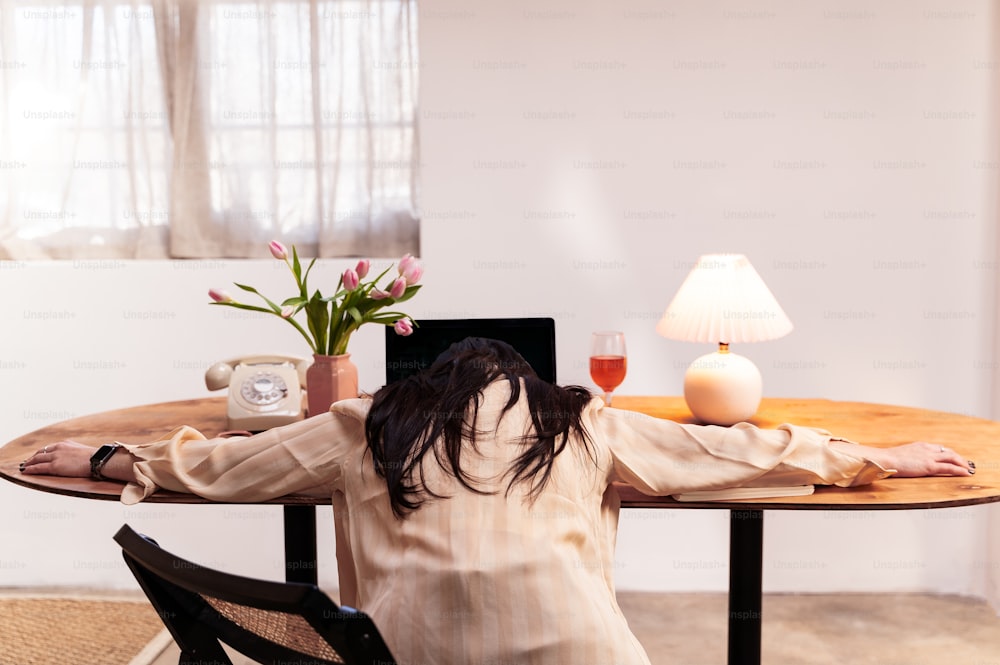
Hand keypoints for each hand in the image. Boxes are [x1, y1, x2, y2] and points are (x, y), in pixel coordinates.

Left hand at [19, 440, 94, 477]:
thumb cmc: (95, 457)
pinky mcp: (54, 466)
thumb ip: (74, 452)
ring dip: (28, 463)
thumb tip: (76, 457)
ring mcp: (55, 457)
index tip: (37, 456)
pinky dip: (30, 469)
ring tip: (24, 467)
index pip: (49, 447)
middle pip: (40, 452)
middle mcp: (58, 448)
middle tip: (27, 462)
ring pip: (37, 460)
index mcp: (65, 443)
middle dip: (32, 458)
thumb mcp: (82, 450)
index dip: (41, 452)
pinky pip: (38, 468)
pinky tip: (25, 471)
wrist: (98, 459)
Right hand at [833, 441, 974, 476]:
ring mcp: (929, 456)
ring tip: (969, 469)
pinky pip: (949, 467)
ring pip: (952, 457)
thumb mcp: (898, 456)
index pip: (938, 448)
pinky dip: (960, 470)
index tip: (953, 458)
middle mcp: (926, 448)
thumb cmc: (886, 460)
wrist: (883, 459)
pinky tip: (966, 473)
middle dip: (959, 458)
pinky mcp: (929, 465)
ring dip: (963, 463)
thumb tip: (901, 462)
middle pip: (948, 451)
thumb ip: (905, 458)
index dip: (948, 453)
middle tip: (966, 464)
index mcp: (919, 445)